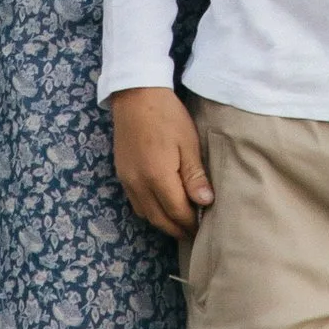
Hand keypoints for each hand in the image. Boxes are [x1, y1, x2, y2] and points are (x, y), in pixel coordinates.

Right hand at [111, 86, 211, 237]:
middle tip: (195, 232)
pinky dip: (151, 212)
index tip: (205, 227)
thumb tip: (205, 202)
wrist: (136, 95)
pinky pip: (136, 204)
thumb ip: (195, 175)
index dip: (191, 222)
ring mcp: (127, 181)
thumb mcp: (188, 142)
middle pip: (160, 220)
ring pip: (146, 215)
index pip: (177, 212)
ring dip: (164, 222)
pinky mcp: (122, 175)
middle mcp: (139, 185)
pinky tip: (162, 206)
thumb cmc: (167, 115)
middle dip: (178, 229)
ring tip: (181, 222)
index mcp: (157, 177)